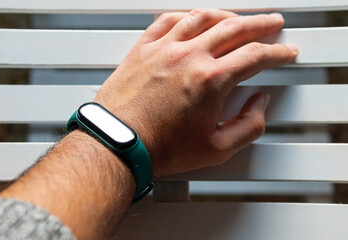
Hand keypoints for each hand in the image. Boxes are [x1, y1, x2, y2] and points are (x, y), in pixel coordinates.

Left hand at [95, 9, 297, 178]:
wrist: (119, 144)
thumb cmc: (160, 148)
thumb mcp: (217, 149)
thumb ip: (249, 126)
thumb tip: (260, 103)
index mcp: (210, 80)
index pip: (255, 55)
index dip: (277, 52)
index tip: (285, 52)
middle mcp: (188, 57)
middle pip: (234, 28)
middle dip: (260, 24)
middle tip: (272, 24)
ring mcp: (163, 49)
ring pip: (202, 17)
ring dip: (226, 15)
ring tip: (238, 18)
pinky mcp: (142, 49)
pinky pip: (167, 21)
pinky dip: (186, 16)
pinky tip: (192, 18)